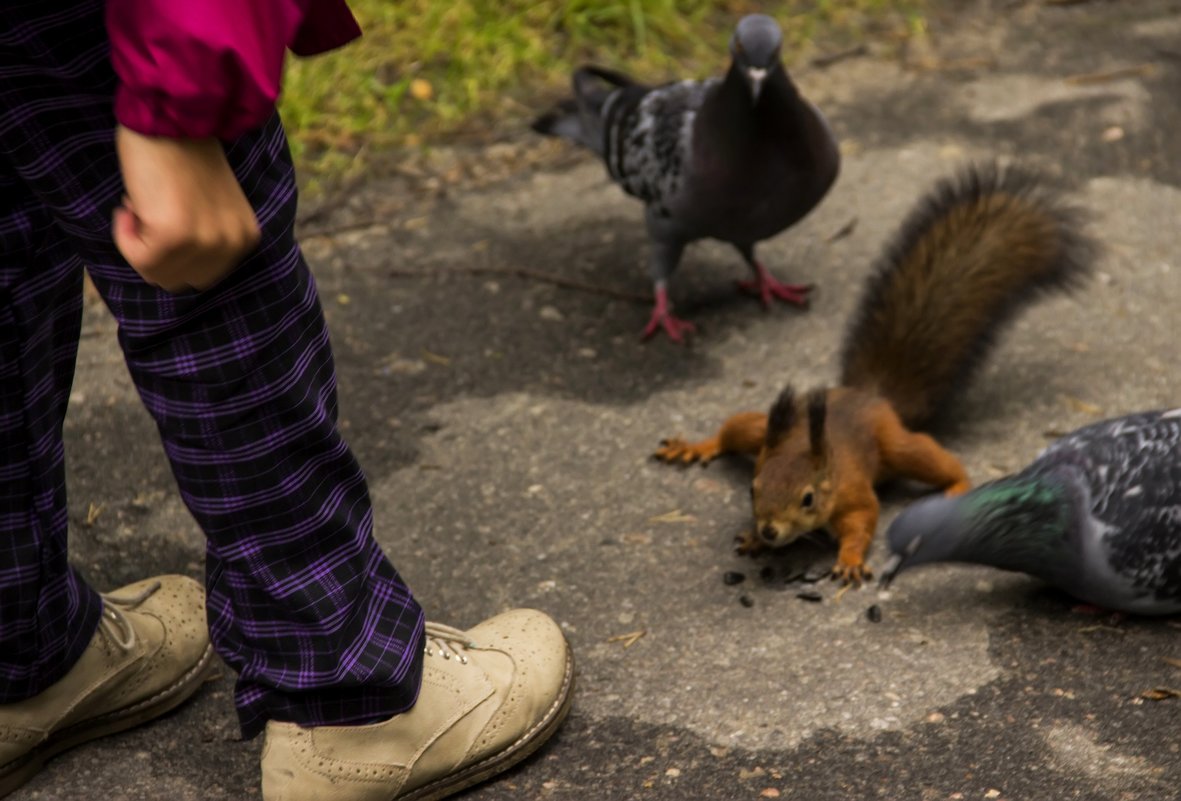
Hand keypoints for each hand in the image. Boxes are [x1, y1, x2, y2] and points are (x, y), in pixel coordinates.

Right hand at [113, 125, 260, 292]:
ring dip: (138, 240)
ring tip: (143, 202)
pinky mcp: (173, 235)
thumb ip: (206, 237)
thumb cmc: (183, 154)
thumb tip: (174, 265)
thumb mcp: (212, 206)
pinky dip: (124, 234)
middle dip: (155, 250)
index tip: (164, 213)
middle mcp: (231, 244)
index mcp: (245, 238)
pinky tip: (131, 202)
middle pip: (180, 280)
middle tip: (150, 208)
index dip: (174, 250)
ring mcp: (204, 242)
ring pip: (157, 273)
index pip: (201, 274)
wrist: (171, 116)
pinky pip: (138, 258)